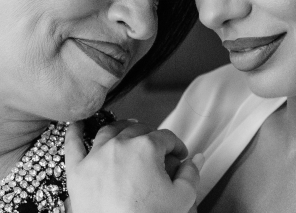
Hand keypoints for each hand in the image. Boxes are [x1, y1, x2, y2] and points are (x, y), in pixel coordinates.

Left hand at [65, 120, 203, 212]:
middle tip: (158, 154)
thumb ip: (192, 173)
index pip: (166, 137)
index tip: (179, 156)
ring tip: (128, 132)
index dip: (177, 146)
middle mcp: (120, 145)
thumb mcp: (182, 198)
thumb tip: (194, 160)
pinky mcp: (78, 171)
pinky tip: (78, 124)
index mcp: (147, 148)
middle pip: (140, 131)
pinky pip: (73, 144)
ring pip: (110, 131)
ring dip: (122, 128)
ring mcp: (96, 156)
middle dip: (153, 139)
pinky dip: (75, 132)